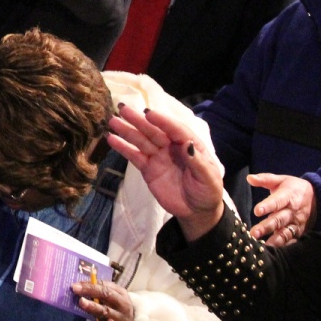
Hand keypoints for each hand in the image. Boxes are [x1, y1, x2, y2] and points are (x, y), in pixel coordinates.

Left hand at [72, 278, 133, 320]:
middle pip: (106, 294)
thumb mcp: (108, 302)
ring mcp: (123, 318)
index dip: (89, 284)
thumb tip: (77, 287)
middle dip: (90, 290)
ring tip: (82, 302)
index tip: (75, 284)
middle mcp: (123, 304)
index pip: (104, 285)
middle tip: (75, 289)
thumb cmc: (114, 313)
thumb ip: (96, 295)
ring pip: (107, 311)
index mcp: (120, 293)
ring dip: (94, 306)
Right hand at [107, 104, 224, 241]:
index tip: (148, 113)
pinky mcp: (148, 169)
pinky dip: (123, 148)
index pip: (175, 130)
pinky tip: (112, 139)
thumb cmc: (207, 191)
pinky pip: (135, 156)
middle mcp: (172, 147)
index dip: (162, 121)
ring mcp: (158, 157)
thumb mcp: (207, 178)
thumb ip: (197, 162)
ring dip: (127, 131)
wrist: (196, 211)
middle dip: (139, 121)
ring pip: (141, 141)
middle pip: (154, 131)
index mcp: (190, 145)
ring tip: (112, 121)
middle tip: (123, 109)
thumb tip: (187, 145)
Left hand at [249, 173, 315, 244]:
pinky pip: (291, 240)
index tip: (256, 211)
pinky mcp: (299, 232)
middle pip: (279, 219)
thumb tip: (249, 178)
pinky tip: (274, 253)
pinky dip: (283, 246)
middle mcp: (292, 211)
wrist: (317, 198)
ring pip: (285, 232)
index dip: (267, 206)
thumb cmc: (293, 188)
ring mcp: (296, 223)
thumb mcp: (281, 180)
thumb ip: (265, 179)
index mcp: (288, 196)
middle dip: (267, 227)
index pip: (277, 201)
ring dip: (274, 240)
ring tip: (263, 246)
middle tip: (254, 233)